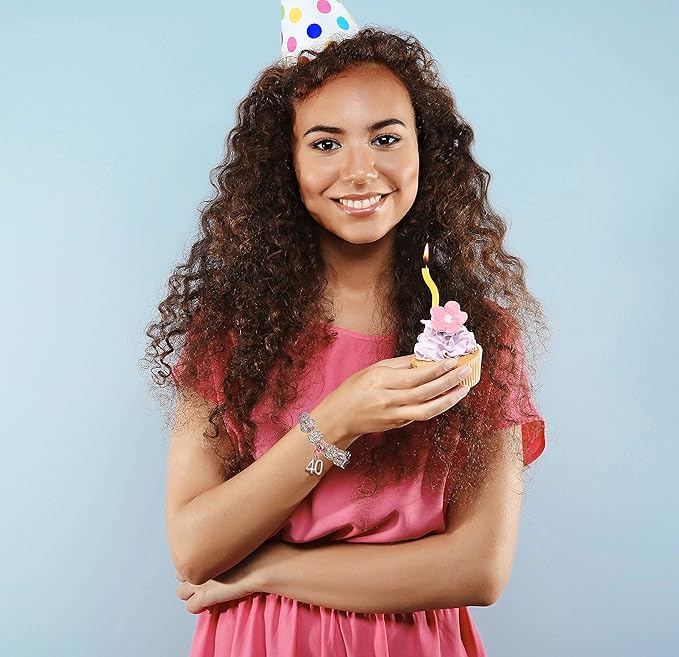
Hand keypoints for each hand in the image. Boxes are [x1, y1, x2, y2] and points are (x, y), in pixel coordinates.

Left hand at [175, 542, 281, 613]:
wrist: (263, 564)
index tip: (207, 563)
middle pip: (180, 573)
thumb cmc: (259, 548)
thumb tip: (233, 534)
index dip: (197, 561)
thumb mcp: (243, 536)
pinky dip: (198, 607)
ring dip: (191, 593)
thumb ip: (230, 538)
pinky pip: (191, 607)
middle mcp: (197, 563)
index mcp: (204, 545)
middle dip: (191, 576)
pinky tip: (211, 603)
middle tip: (206, 578)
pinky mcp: (205, 598)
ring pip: (181, 593)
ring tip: (206, 592)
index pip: (186, 554)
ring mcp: (199, 582)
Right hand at [320, 354, 469, 437]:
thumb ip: (399, 364)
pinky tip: (448, 397)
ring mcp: (394, 415)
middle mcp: (388, 400)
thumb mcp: (373, 370)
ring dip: (449, 399)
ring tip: (463, 388)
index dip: (435, 369)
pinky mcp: (398, 424)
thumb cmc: (353, 390)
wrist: (339, 417)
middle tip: (465, 371)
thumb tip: (424, 357)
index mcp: (380, 381)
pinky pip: (421, 415)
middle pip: (424, 392)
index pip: (414, 376)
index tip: (452, 361)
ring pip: (427, 409)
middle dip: (448, 381)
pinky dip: (437, 406)